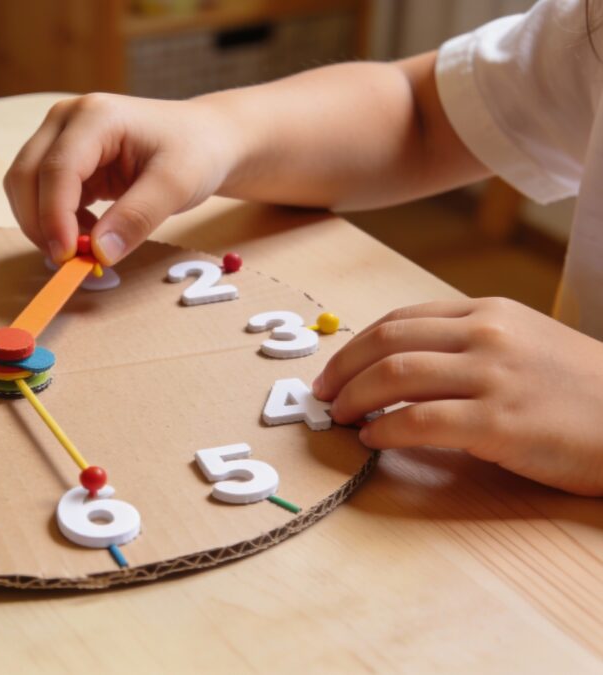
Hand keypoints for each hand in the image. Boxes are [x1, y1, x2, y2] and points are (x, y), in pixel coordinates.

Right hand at [3, 94, 237, 265]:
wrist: (205, 139)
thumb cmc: (195, 152)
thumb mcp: (177, 185)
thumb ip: (138, 218)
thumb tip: (100, 253)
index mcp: (96, 115)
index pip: (57, 169)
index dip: (54, 217)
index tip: (68, 256)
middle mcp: (67, 120)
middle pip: (26, 176)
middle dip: (40, 224)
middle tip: (71, 261)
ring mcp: (60, 137)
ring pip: (24, 187)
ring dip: (44, 225)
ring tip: (87, 245)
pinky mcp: (63, 159)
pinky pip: (40, 195)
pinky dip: (55, 223)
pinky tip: (90, 233)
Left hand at [313, 298, 602, 496]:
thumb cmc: (582, 390)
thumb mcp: (525, 344)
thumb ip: (468, 345)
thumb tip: (400, 367)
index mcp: (489, 311)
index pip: (402, 320)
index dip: (356, 345)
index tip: (334, 370)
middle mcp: (486, 334)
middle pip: (387, 341)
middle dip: (342, 369)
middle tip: (323, 395)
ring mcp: (493, 375)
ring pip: (394, 375)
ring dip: (354, 397)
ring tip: (340, 417)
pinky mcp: (498, 422)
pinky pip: (418, 420)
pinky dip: (384, 429)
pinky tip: (373, 440)